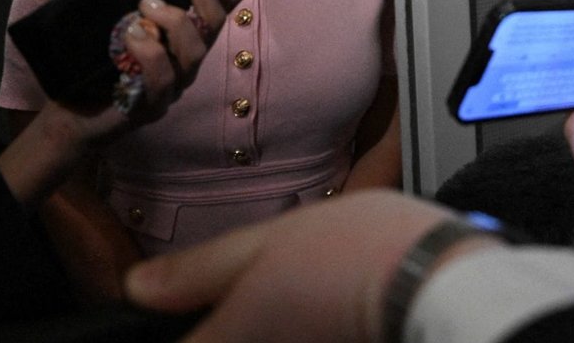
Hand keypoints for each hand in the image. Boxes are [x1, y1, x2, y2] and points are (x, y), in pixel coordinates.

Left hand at [0, 0, 241, 205]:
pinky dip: (149, 51)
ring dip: (171, 20)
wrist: (67, 118)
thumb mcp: (93, 19)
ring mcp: (173, 83)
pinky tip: (130, 36)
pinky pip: (163, 76)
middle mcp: (185, 58)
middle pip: (213, 21)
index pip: (221, 5)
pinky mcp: (153, 105)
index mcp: (180, 34)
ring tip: (140, 10)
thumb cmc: (90, 67)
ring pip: (194, 48)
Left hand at [126, 191, 475, 342]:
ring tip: (299, 297)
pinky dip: (301, 329)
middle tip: (253, 294)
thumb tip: (138, 286)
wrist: (436, 281)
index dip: (181, 326)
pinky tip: (323, 311)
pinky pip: (301, 340)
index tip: (191, 308)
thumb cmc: (355, 255)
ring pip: (262, 340)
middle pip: (220, 341)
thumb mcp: (268, 241)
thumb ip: (199, 269)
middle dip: (227, 321)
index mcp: (225, 340)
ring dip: (272, 324)